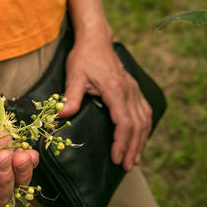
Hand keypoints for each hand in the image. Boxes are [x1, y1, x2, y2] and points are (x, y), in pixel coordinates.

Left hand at [59, 37, 151, 170]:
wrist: (96, 40)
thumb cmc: (84, 57)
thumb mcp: (75, 75)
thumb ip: (71, 96)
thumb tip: (61, 115)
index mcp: (115, 89)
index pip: (124, 122)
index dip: (122, 142)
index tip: (117, 158)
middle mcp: (129, 91)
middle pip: (137, 125)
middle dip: (133, 148)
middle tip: (127, 166)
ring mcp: (134, 89)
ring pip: (144, 120)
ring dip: (141, 141)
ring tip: (136, 159)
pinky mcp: (134, 89)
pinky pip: (145, 111)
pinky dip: (145, 128)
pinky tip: (141, 137)